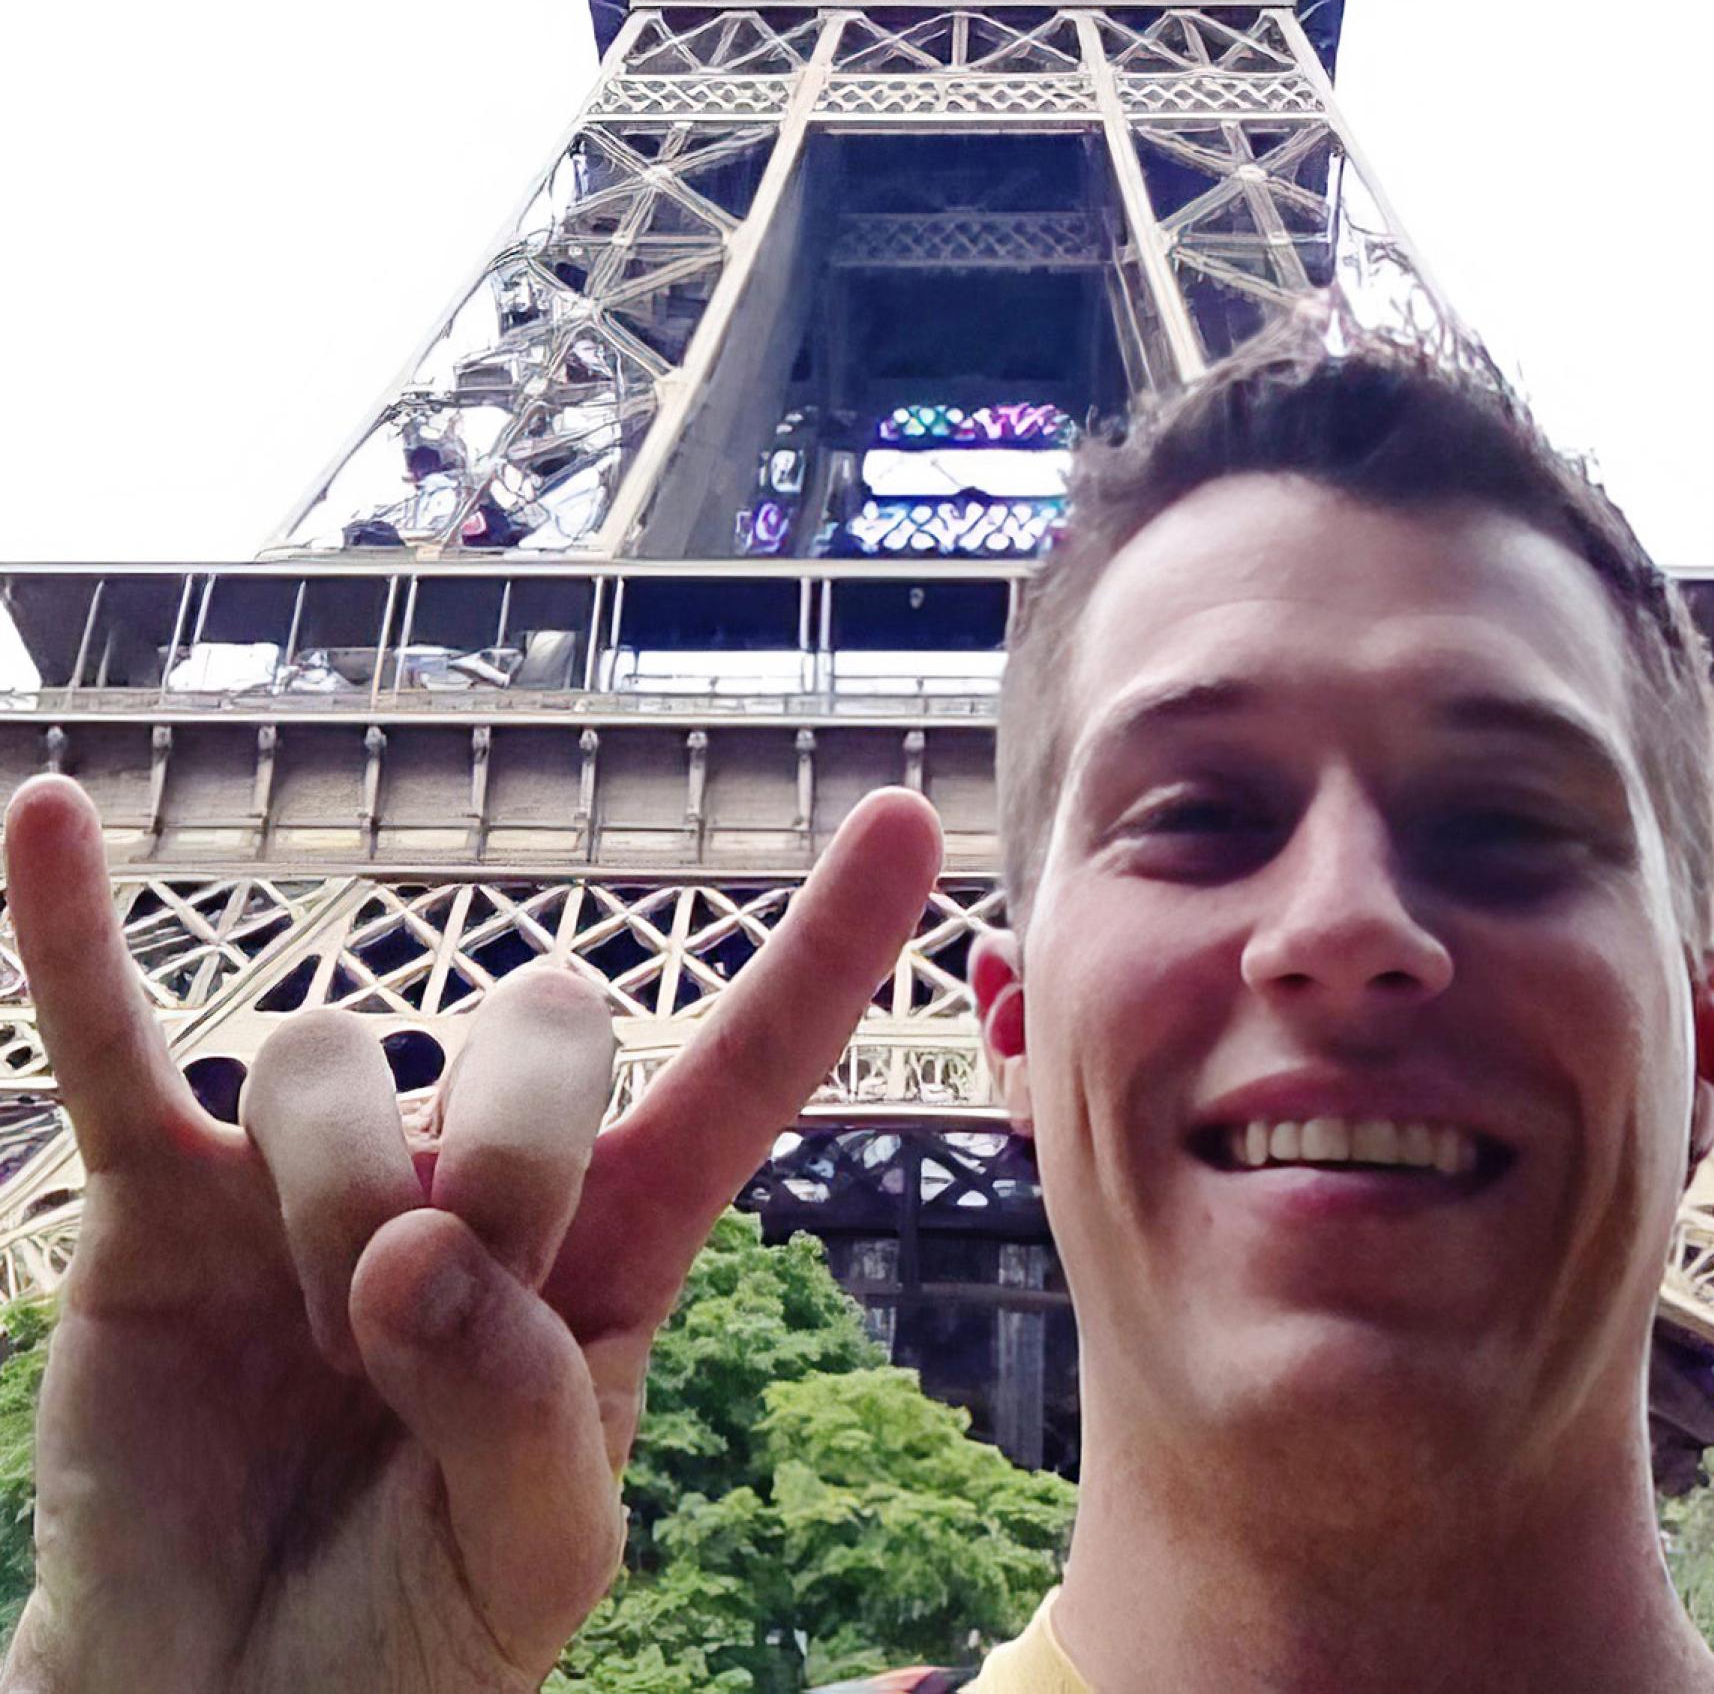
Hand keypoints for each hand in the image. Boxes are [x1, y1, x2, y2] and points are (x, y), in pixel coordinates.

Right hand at [0, 773, 942, 1693]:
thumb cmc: (407, 1641)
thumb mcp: (534, 1568)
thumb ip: (528, 1414)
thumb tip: (415, 1248)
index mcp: (610, 1245)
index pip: (742, 1070)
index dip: (828, 951)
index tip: (914, 820)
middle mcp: (468, 1172)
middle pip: (538, 1026)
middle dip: (510, 1157)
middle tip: (440, 1310)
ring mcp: (306, 1169)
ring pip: (337, 1055)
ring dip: (330, 1190)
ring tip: (309, 1335)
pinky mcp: (151, 1198)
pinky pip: (111, 1043)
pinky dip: (74, 936)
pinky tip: (47, 814)